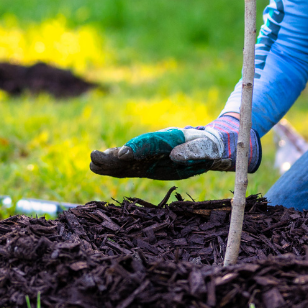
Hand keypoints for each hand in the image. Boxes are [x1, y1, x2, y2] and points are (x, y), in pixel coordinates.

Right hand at [90, 114, 260, 180]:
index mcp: (173, 139)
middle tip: (95, 157)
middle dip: (116, 154)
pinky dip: (116, 167)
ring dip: (111, 161)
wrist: (215, 143)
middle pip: (135, 149)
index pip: (152, 143)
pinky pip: (130, 166)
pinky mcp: (149, 163)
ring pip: (128, 158)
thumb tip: (176, 156)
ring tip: (93, 163)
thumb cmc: (214, 145)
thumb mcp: (211, 147)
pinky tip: (99, 168)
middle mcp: (158, 145)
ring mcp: (152, 154)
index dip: (137, 148)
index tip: (123, 153)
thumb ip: (196, 150)